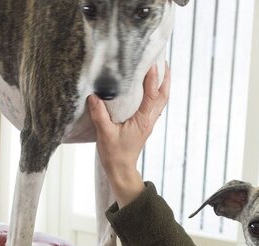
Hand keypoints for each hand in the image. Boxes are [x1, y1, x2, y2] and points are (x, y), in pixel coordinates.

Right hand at [87, 63, 171, 206]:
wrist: (121, 170)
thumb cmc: (114, 154)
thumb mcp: (104, 134)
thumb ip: (99, 115)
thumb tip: (93, 97)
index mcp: (142, 120)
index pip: (151, 96)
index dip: (152, 79)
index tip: (151, 63)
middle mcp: (149, 120)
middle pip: (163, 96)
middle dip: (165, 78)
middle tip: (162, 61)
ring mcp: (148, 122)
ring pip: (160, 101)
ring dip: (162, 85)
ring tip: (160, 69)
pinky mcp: (144, 124)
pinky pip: (154, 106)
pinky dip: (156, 94)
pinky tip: (150, 87)